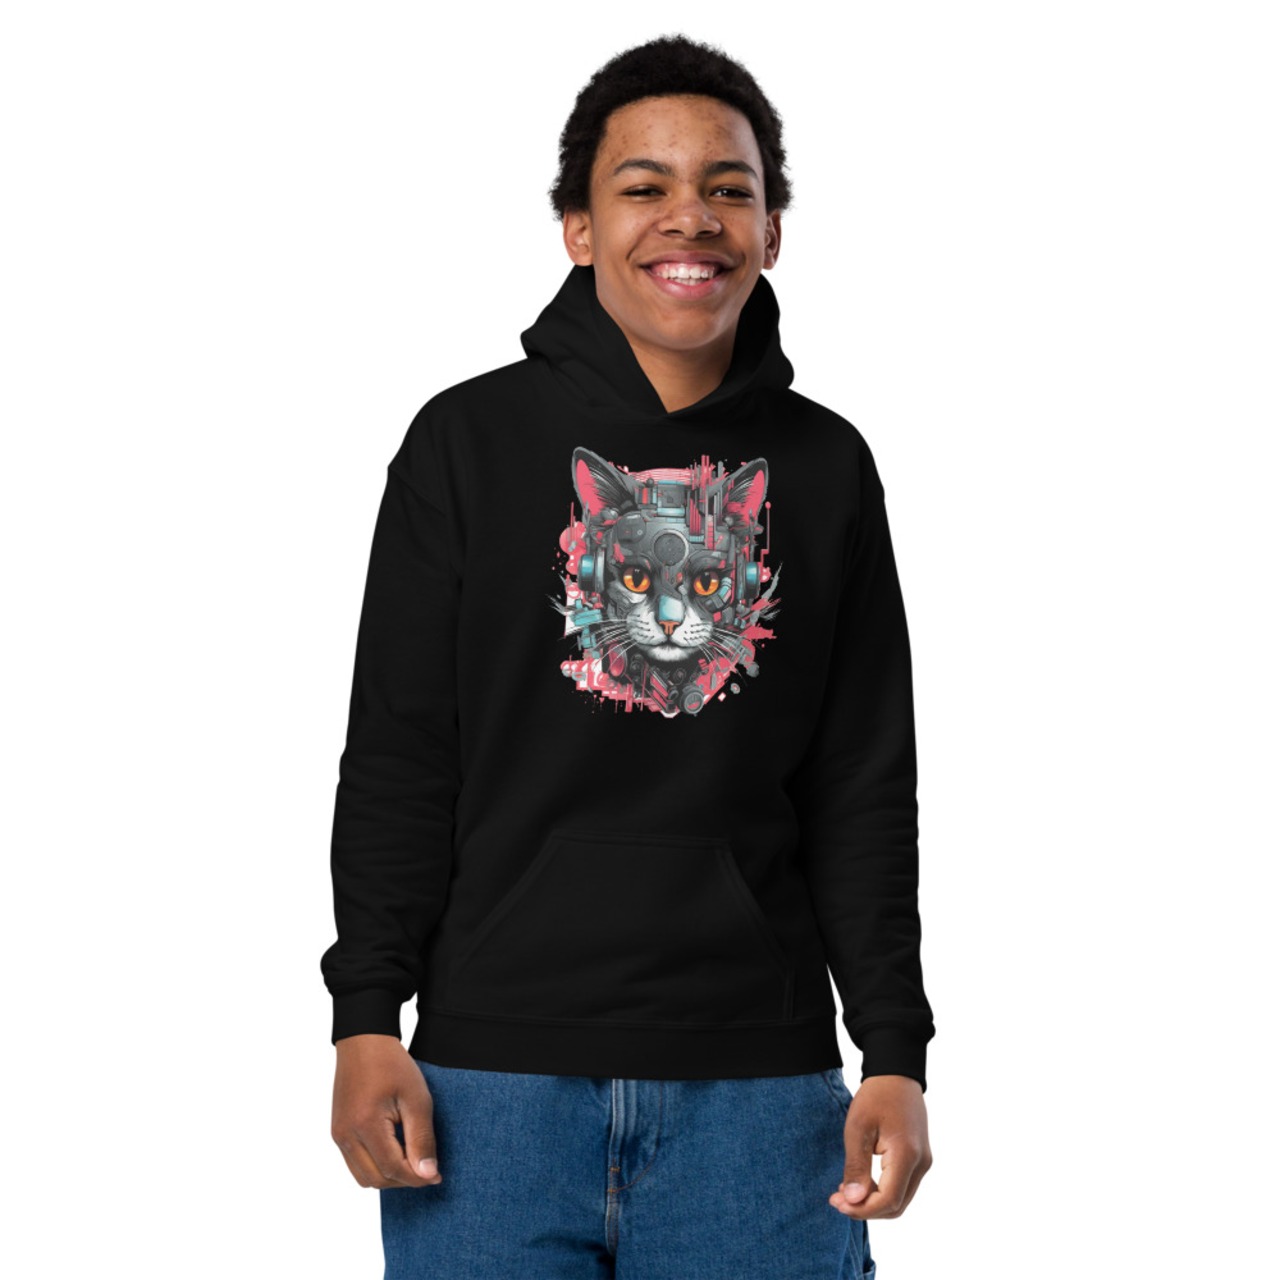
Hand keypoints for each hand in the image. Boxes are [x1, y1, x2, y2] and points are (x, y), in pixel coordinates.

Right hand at [331, 1034, 443, 1188]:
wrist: (364, 1041)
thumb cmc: (392, 1064)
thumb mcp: (416, 1098)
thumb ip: (421, 1139)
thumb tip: (427, 1174)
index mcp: (365, 1125)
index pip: (392, 1169)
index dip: (417, 1178)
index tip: (437, 1175)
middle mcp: (346, 1135)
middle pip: (376, 1179)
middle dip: (404, 1181)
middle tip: (427, 1170)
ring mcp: (339, 1135)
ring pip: (363, 1177)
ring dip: (388, 1176)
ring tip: (412, 1161)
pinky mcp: (338, 1132)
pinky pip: (355, 1164)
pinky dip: (376, 1166)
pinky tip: (395, 1152)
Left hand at [829, 1074, 930, 1218]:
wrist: (896, 1074)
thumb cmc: (875, 1097)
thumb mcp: (858, 1128)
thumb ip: (856, 1166)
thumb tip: (853, 1201)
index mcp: (907, 1155)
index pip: (888, 1200)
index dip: (862, 1210)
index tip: (837, 1202)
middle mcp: (921, 1163)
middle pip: (896, 1206)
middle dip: (866, 1209)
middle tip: (837, 1200)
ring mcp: (923, 1162)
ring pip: (901, 1199)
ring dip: (873, 1203)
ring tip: (846, 1192)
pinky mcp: (920, 1159)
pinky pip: (902, 1187)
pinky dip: (882, 1192)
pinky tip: (861, 1183)